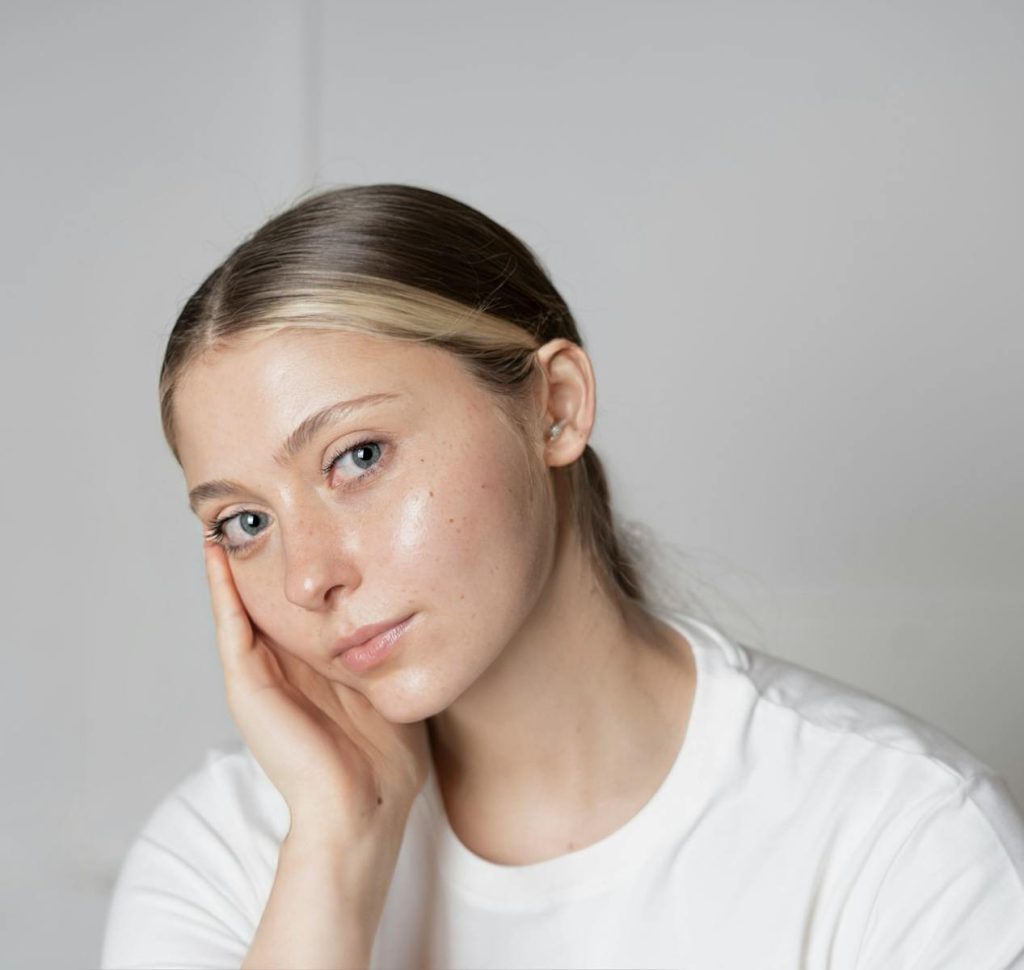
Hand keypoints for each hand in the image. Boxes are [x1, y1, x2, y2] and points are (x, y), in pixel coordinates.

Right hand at [202, 540, 430, 841]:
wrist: (366, 805)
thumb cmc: (388, 754)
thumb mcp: (391, 680)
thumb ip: (393, 649)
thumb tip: (422, 610)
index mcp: (315, 664)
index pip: (301, 603)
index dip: (298, 564)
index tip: (299, 515)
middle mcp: (284, 665)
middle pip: (268, 596)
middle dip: (262, 552)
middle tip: (255, 500)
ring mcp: (262, 675)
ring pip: (242, 604)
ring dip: (233, 561)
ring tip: (225, 514)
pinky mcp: (247, 686)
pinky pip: (230, 626)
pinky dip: (221, 589)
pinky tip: (216, 552)